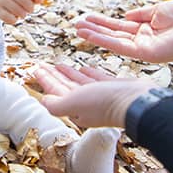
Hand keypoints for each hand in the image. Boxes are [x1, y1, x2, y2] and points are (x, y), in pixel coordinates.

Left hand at [34, 63, 155, 127]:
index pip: (55, 92)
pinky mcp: (112, 88)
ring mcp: (100, 96)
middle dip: (53, 76)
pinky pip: (96, 79)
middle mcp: (86, 104)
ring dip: (68, 73)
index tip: (36, 69)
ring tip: (59, 64)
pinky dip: (88, 73)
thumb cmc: (105, 103)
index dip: (45, 80)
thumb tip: (43, 101)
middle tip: (42, 65)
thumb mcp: (73, 103)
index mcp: (75, 108)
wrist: (136, 101)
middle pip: (64, 86)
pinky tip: (83, 68)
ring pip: (79, 82)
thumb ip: (56, 104)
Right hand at [76, 0, 172, 62]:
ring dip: (94, 35)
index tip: (87, 18)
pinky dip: (104, 40)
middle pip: (112, 34)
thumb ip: (141, 14)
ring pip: (113, 41)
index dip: (102, 23)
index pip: (119, 27)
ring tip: (77, 29)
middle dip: (94, 29)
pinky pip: (120, 46)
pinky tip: (90, 35)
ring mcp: (142, 48)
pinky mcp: (145, 54)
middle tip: (76, 24)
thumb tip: (125, 16)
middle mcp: (141, 41)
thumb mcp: (159, 10)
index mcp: (145, 30)